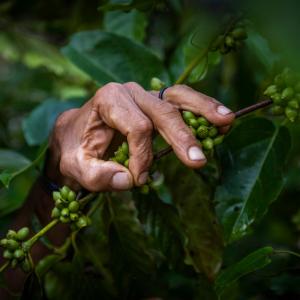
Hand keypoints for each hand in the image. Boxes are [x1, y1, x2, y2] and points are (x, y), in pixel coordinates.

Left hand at [47, 83, 233, 191]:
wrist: (77, 132)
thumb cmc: (77, 148)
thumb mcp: (75, 166)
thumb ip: (96, 176)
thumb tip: (129, 181)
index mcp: (108, 99)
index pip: (136, 127)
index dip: (141, 156)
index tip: (139, 179)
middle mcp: (130, 91)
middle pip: (162, 111)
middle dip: (181, 136)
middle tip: (198, 160)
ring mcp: (145, 95)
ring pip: (178, 98)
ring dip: (203, 111)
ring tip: (226, 121)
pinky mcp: (156, 103)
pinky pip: (182, 104)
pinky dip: (202, 111)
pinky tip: (220, 120)